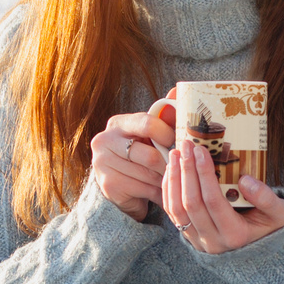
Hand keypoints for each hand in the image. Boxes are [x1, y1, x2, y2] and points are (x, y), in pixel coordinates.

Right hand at [89, 97, 175, 219]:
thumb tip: (177, 90)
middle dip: (169, 165)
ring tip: (172, 182)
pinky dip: (157, 193)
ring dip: (165, 181)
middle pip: (150, 156)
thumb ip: (164, 114)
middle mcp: (104, 141)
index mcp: (118, 123)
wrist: (119, 183)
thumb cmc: (140, 152)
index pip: (147, 124)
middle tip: (180, 169)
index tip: (177, 143)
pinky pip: (143, 190)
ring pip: (149, 176)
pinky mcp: (108, 186)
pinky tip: (160, 192)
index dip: (168, 135)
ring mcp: (103, 164)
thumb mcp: (151, 133)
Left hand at [161, 136, 283, 252]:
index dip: (204, 174)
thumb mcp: (280, 213)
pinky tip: (171, 170)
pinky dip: (169, 190)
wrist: (260, 249)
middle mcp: (213, 241)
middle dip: (186, 171)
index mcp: (235, 235)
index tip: (201, 150)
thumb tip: (245, 180)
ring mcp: (198, 241)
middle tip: (186, 145)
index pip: (213, 201)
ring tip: (175, 154)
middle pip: (192, 203)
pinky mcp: (189, 237)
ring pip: (177, 210)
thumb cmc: (270, 225)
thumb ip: (267, 198)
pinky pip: (172, 214)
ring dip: (174, 179)